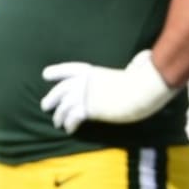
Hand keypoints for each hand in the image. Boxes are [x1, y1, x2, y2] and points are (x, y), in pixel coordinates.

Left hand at [41, 50, 176, 133]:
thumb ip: (132, 63)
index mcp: (93, 71)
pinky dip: (70, 125)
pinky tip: (70, 130)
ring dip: (59, 116)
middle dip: (51, 98)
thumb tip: (142, 59)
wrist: (141, 90)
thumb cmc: (143, 78)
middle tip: (45, 105)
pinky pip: (73, 119)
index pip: (69, 69)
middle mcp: (84, 82)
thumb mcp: (136, 66)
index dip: (56, 72)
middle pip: (60, 90)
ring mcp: (85, 96)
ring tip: (58, 123)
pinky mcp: (89, 110)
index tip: (45, 75)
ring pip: (63, 108)